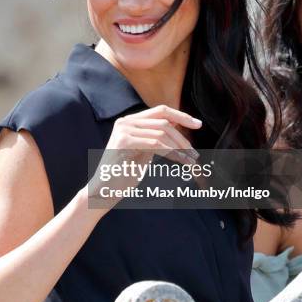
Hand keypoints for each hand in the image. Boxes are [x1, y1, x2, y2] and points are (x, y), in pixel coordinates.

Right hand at [86, 105, 201, 210]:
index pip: (161, 110)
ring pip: (162, 133)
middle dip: (182, 138)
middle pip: (164, 122)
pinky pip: (155, 144)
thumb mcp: (144, 150)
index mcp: (130, 121)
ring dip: (180, 148)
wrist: (104, 191)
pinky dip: (171, 153)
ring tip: (190, 160)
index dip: (181, 116)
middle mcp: (125, 121)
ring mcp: (123, 130)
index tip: (197, 124)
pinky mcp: (124, 141)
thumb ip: (156, 137)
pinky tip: (181, 161)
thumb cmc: (125, 174)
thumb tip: (177, 126)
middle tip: (194, 153)